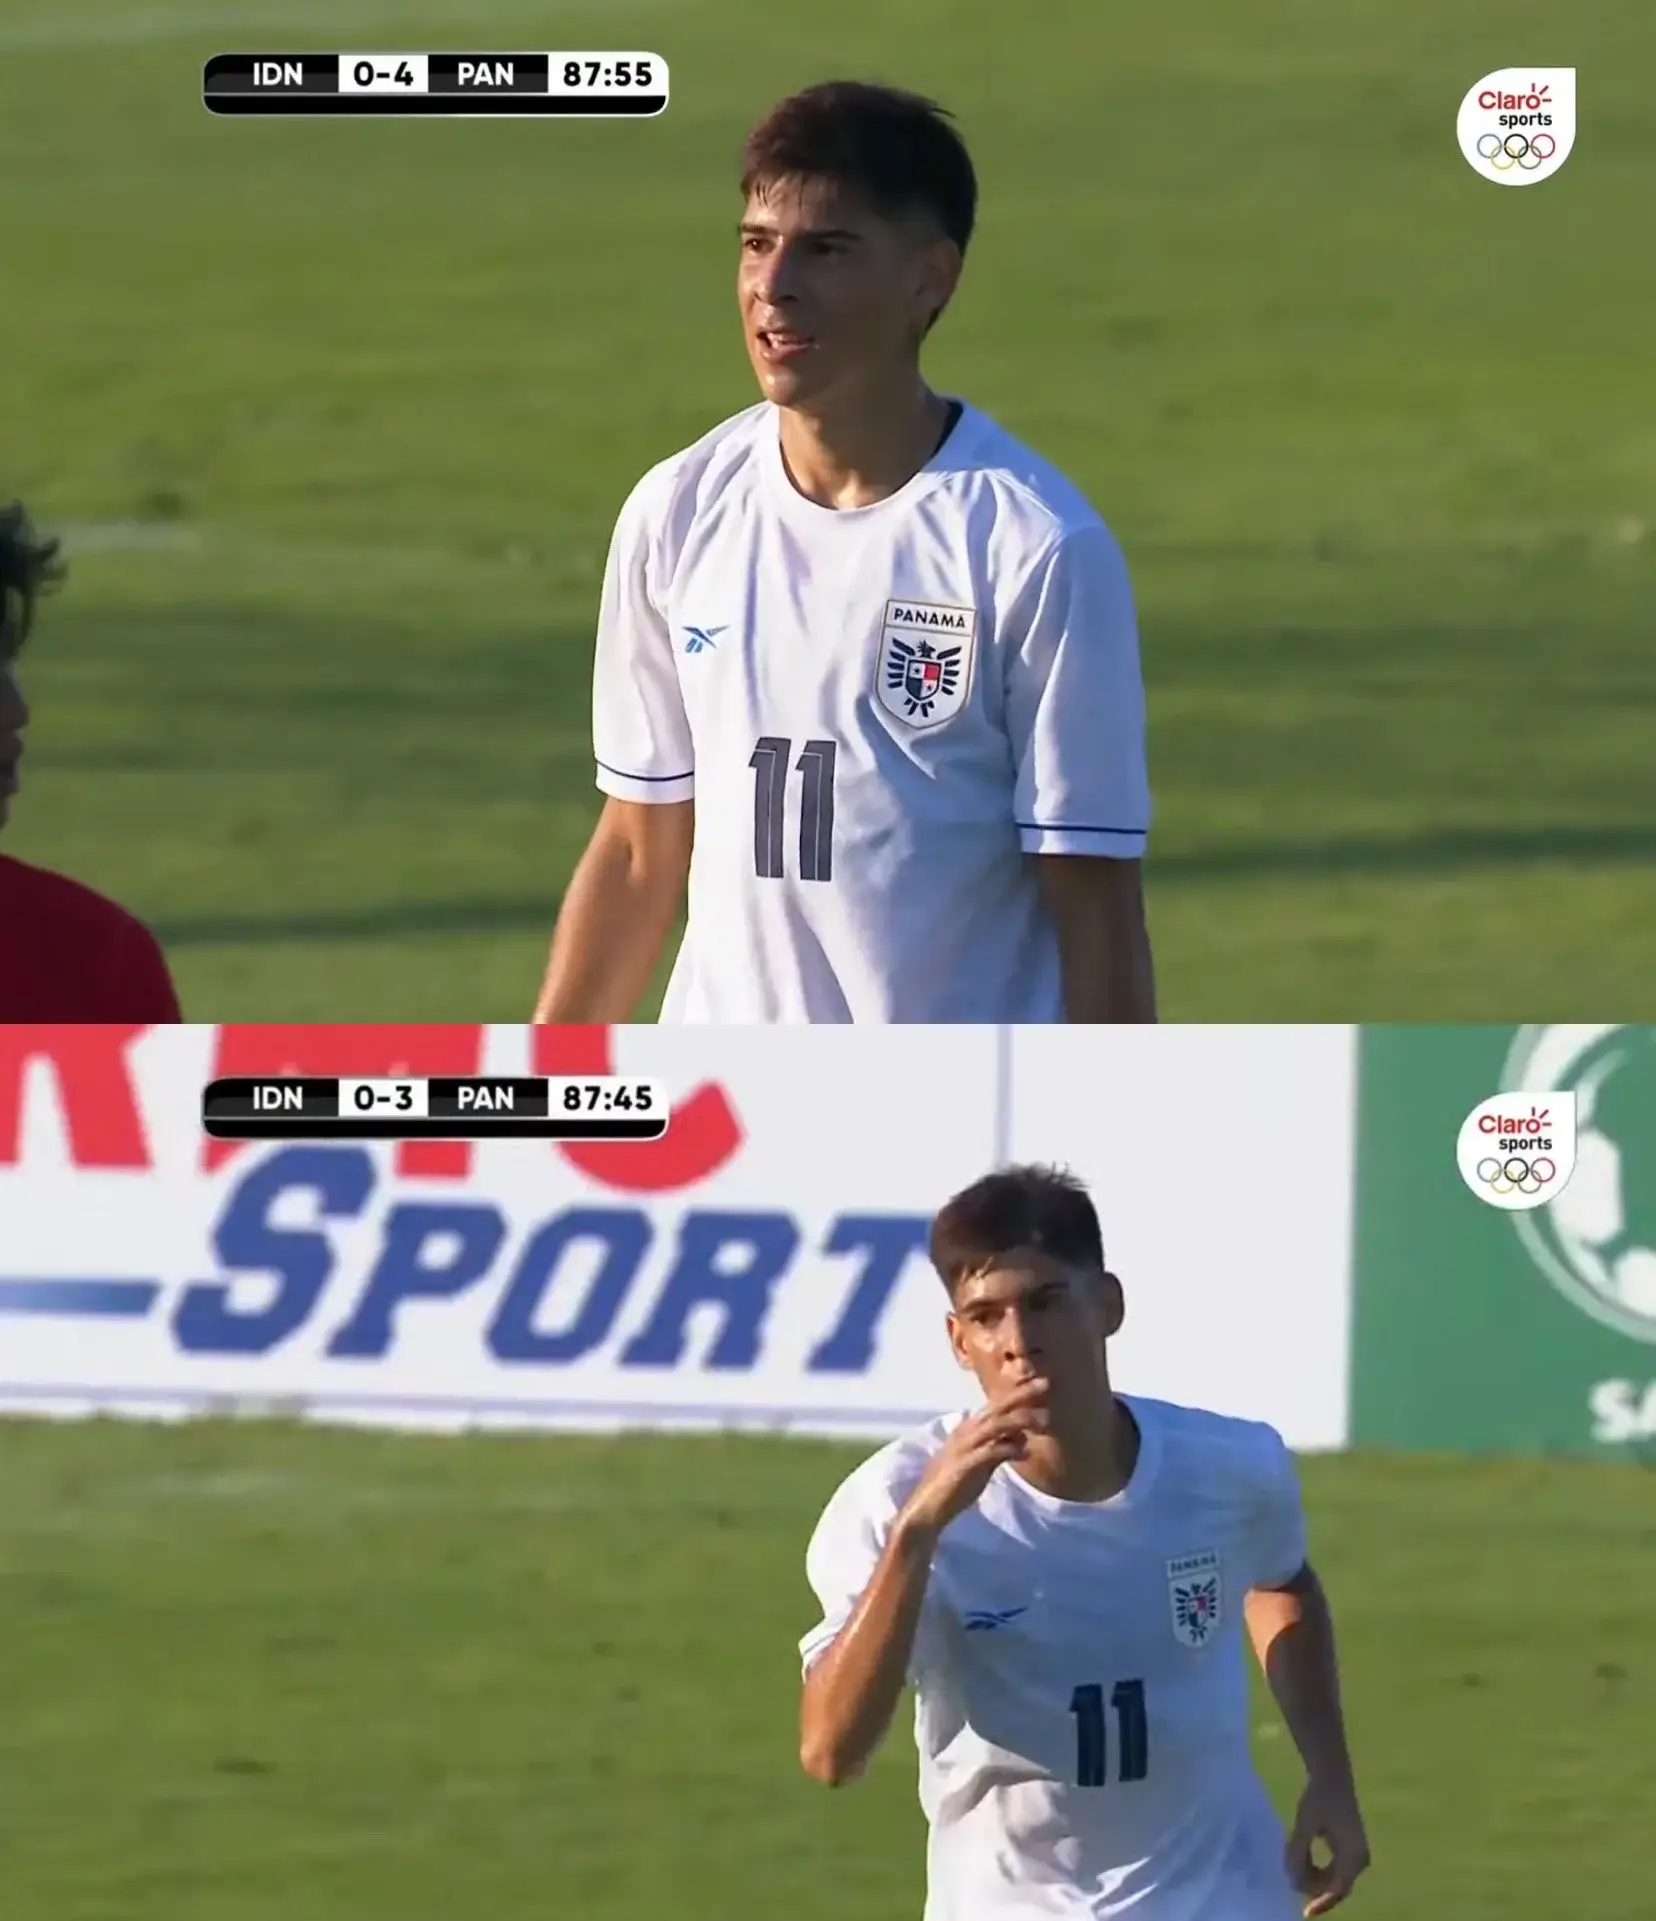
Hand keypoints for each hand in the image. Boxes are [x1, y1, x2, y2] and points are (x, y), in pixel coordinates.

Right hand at [900, 1380, 1049, 1535]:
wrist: (927, 1506)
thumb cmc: (955, 1482)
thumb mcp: (981, 1460)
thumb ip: (999, 1445)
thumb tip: (1021, 1435)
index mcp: (969, 1428)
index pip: (996, 1404)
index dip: (1017, 1392)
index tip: (1040, 1382)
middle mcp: (967, 1432)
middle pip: (997, 1407)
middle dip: (1021, 1394)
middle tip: (1045, 1383)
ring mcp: (965, 1447)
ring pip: (996, 1425)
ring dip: (1020, 1419)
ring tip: (1045, 1420)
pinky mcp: (965, 1465)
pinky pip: (990, 1452)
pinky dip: (1009, 1448)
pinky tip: (1025, 1451)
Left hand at [1285, 1777, 1369, 1915]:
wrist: (1331, 1776)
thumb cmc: (1319, 1798)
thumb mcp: (1305, 1825)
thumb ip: (1298, 1853)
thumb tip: (1293, 1883)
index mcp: (1354, 1856)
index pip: (1338, 1889)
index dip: (1320, 1901)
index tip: (1305, 1911)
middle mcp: (1360, 1860)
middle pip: (1334, 1886)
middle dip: (1312, 1884)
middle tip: (1289, 1868)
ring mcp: (1356, 1856)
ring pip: (1333, 1879)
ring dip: (1312, 1875)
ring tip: (1292, 1856)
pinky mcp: (1350, 1851)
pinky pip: (1333, 1870)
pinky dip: (1316, 1868)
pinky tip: (1299, 1854)